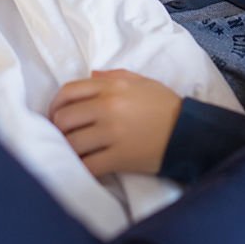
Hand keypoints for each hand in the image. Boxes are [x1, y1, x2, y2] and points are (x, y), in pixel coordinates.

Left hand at [48, 69, 182, 176]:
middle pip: (64, 118)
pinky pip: (89, 165)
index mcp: (112, 87)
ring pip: (72, 143)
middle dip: (58, 129)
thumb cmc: (165, 105)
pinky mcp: (120, 157)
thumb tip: (90, 75)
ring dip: (68, 150)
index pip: (68, 91)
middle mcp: (108, 107)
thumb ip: (113, 76)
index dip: (55, 104)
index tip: (56, 115)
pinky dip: (81, 168)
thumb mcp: (141, 81)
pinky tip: (83, 167)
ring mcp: (113, 133)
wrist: (189, 131)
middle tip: (63, 136)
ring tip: (72, 152)